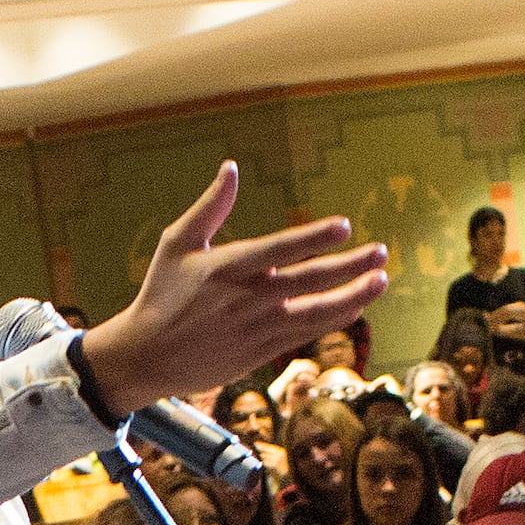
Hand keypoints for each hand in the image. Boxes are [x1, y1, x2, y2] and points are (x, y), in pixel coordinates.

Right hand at [89, 163, 391, 411]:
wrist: (144, 357)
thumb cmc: (160, 294)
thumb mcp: (177, 244)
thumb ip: (210, 207)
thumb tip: (231, 167)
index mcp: (226, 267)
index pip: (279, 248)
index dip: (314, 237)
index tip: (344, 225)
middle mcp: (246, 299)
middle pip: (308, 280)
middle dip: (350, 266)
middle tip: (380, 253)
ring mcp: (255, 329)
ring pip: (314, 312)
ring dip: (352, 296)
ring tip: (380, 280)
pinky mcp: (258, 353)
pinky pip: (304, 335)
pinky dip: (332, 320)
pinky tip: (354, 305)